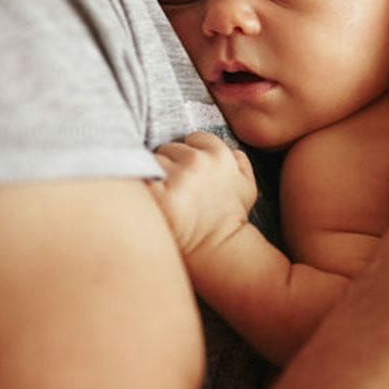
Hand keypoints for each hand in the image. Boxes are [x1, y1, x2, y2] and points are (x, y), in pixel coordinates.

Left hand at [147, 131, 256, 257]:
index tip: (192, 171)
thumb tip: (231, 150)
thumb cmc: (231, 219)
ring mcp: (176, 178)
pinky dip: (143, 188)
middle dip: (171, 163)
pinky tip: (152, 202)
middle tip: (177, 187)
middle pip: (170, 148)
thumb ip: (241, 162)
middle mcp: (197, 161)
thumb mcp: (248, 187)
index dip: (192, 153)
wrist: (218, 250)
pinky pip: (140, 178)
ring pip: (153, 160)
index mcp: (220, 155)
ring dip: (155, 175)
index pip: (194, 138)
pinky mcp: (156, 195)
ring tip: (165, 196)